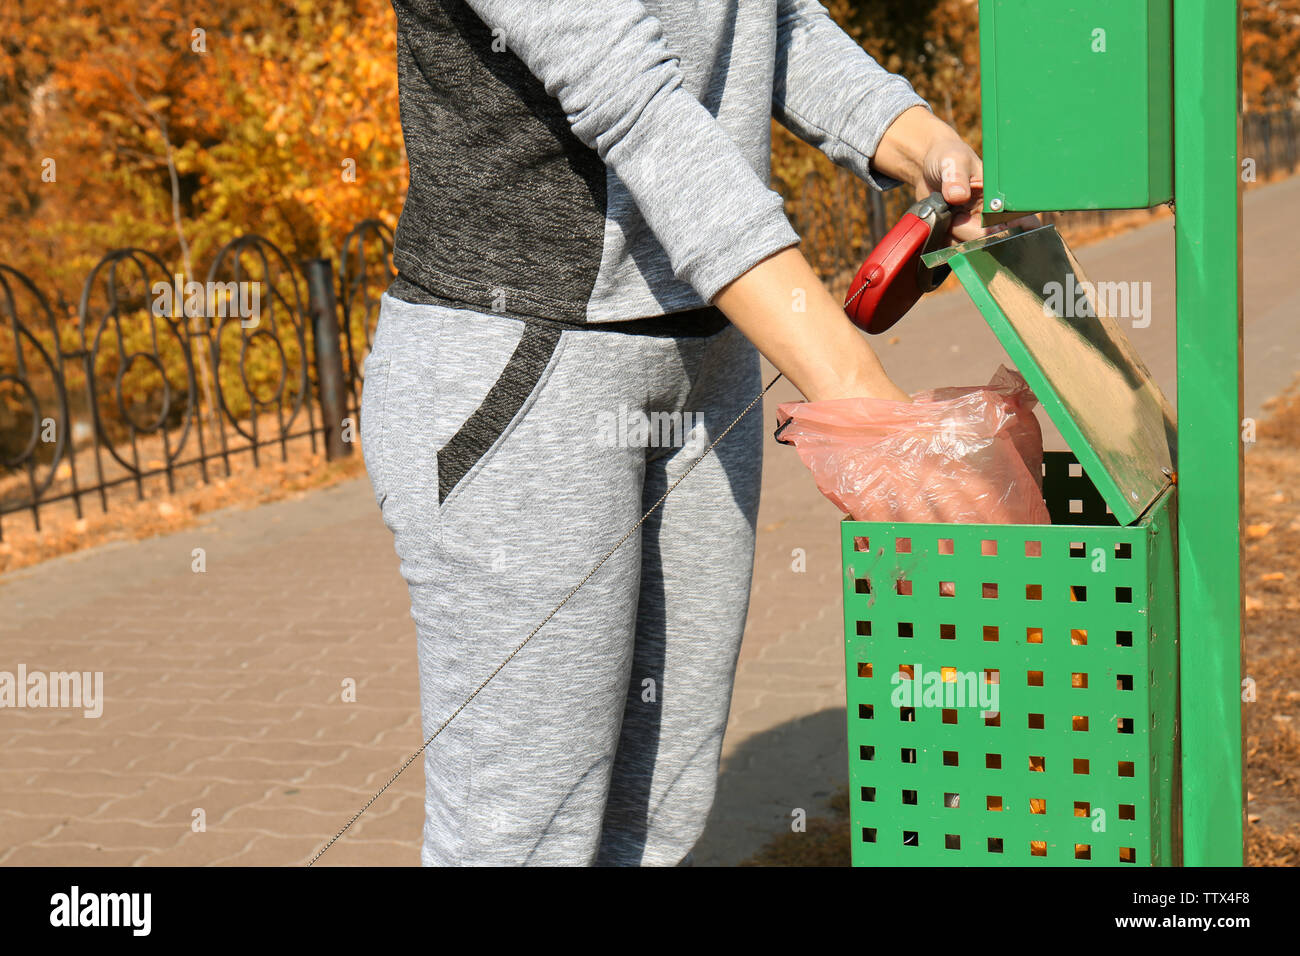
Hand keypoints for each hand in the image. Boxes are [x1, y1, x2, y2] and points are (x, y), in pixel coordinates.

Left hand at [874, 106, 1039, 242]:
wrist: (928, 167)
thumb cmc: (948, 157)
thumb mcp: (953, 160)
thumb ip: (956, 176)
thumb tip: (958, 195)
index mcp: (1002, 198)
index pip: (1023, 223)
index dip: (1010, 232)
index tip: (990, 228)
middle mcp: (993, 217)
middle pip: (990, 241)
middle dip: (967, 231)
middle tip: (955, 213)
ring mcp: (975, 229)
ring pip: (969, 248)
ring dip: (953, 235)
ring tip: (947, 212)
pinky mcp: (957, 236)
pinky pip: (952, 249)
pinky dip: (943, 239)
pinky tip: (940, 221)